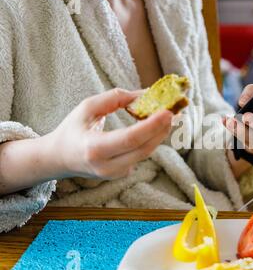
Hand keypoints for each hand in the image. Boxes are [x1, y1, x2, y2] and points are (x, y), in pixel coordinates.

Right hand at [47, 88, 172, 179]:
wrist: (60, 158)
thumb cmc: (73, 129)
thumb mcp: (87, 108)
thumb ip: (114, 99)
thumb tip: (145, 94)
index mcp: (94, 149)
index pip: (130, 138)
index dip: (152, 125)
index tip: (168, 112)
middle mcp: (106, 166)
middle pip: (144, 148)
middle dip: (162, 129)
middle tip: (175, 111)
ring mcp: (115, 174)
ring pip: (146, 153)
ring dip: (160, 134)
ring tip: (169, 116)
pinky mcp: (122, 174)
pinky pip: (141, 155)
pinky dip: (150, 140)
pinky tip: (155, 127)